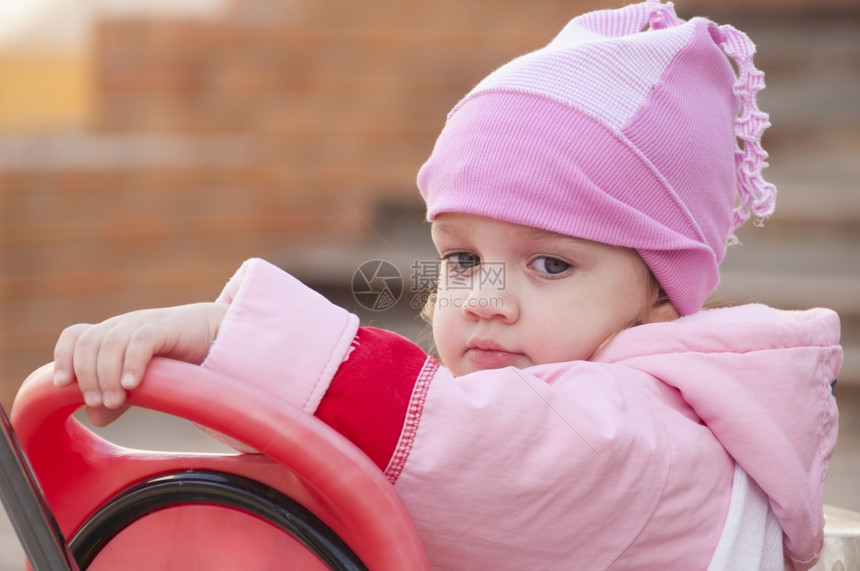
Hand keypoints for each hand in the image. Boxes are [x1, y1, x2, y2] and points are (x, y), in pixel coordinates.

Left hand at [53, 302, 227, 425]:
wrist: (218, 336)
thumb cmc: (179, 359)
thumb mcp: (143, 380)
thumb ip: (119, 397)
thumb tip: (95, 416)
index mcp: (113, 335)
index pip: (76, 336)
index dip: (64, 358)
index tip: (63, 385)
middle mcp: (123, 325)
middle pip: (89, 342)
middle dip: (86, 375)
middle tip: (96, 403)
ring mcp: (144, 323)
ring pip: (111, 342)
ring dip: (106, 375)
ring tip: (115, 401)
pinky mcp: (167, 327)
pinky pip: (141, 341)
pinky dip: (132, 363)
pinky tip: (133, 384)